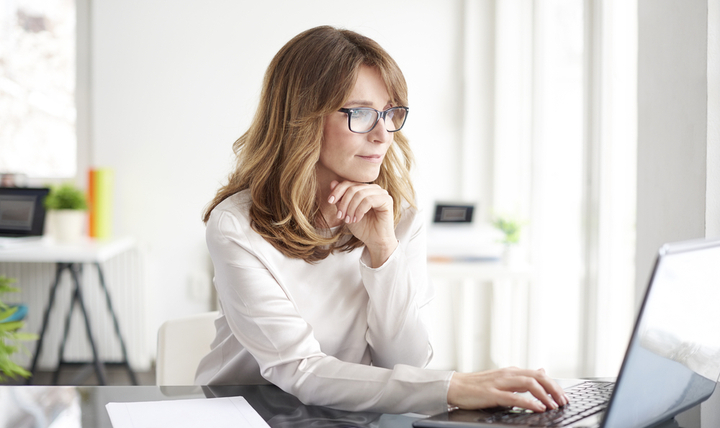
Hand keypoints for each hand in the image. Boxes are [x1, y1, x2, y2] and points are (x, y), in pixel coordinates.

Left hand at [327, 180, 397, 266]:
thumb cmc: (362, 227)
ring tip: (348, 220)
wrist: (375, 241)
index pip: (348, 183)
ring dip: (351, 208)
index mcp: (364, 189)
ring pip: (360, 194)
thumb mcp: (346, 212)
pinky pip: (368, 200)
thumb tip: (332, 183)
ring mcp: (382, 193)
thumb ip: (340, 199)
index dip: (337, 191)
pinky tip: (357, 219)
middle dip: (344, 203)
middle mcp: (374, 188)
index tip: (330, 202)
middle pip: (353, 188)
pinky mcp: (387, 200)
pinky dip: (359, 211)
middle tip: (340, 216)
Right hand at [447, 367, 568, 412]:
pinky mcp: (492, 394)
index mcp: (511, 371)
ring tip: (554, 405)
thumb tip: (542, 370)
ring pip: (529, 384)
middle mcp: (508, 374)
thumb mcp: (503, 378)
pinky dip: (529, 402)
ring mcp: (500, 383)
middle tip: (563, 401)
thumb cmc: (477, 385)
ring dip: (545, 395)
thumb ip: (522, 377)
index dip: (554, 384)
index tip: (563, 396)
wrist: (455, 386)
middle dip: (554, 389)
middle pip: (537, 377)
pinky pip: (514, 397)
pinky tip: (538, 408)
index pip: (538, 374)